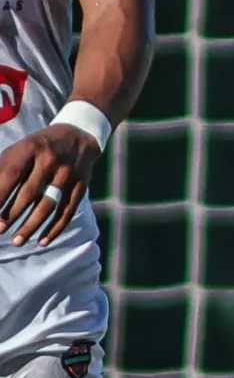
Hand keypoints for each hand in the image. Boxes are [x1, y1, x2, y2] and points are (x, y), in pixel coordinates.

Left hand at [0, 122, 101, 247]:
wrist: (79, 136)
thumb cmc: (38, 147)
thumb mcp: (19, 150)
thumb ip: (2, 170)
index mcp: (30, 148)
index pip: (10, 175)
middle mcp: (50, 160)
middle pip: (29, 193)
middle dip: (11, 215)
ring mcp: (68, 174)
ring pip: (48, 205)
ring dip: (31, 226)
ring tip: (17, 241)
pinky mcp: (81, 186)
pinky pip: (67, 211)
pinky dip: (55, 228)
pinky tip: (42, 241)